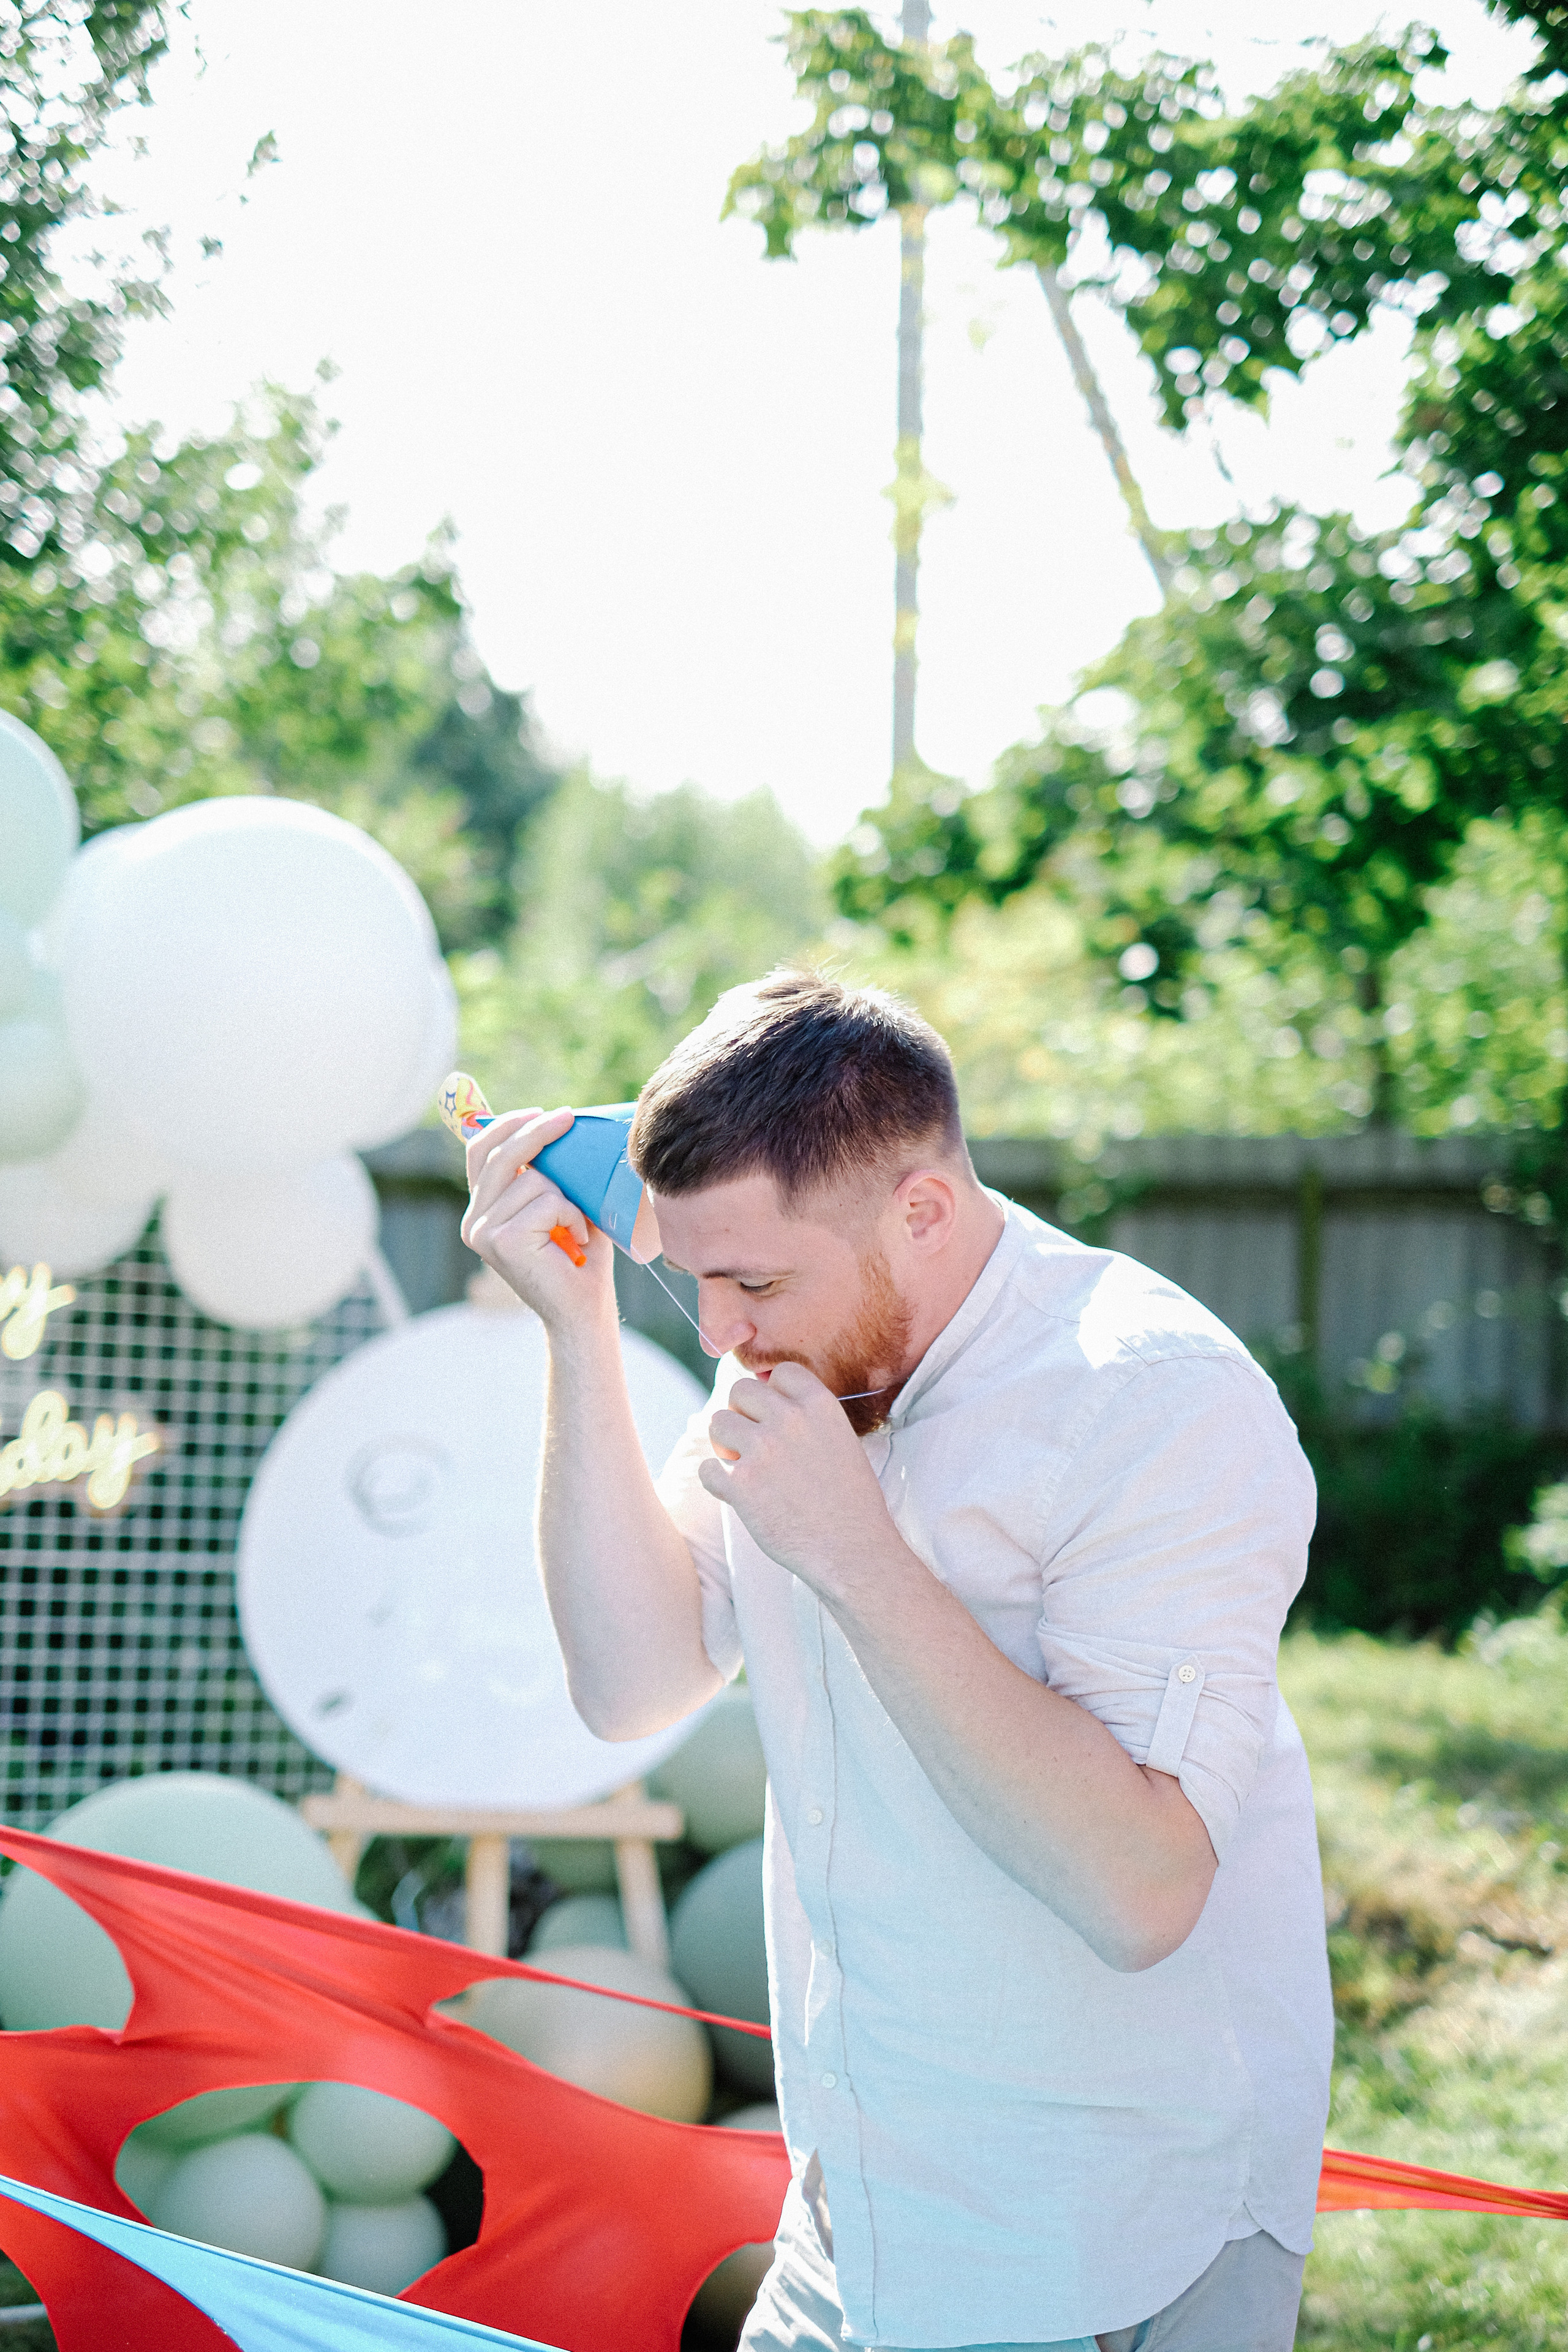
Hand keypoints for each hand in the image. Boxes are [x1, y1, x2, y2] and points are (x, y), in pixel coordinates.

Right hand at [460, 1108, 615, 1326]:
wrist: (582, 1313)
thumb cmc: (579, 1259)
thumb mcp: (561, 1205)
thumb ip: (548, 1173)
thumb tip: (557, 1122)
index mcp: (481, 1211)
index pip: (480, 1152)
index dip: (506, 1125)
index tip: (541, 1113)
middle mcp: (474, 1222)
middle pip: (500, 1156)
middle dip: (537, 1132)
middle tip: (567, 1119)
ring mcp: (483, 1232)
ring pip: (532, 1179)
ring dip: (567, 1197)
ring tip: (576, 1225)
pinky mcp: (502, 1241)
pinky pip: (546, 1200)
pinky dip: (571, 1215)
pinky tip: (575, 1241)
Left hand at [697, 1362, 901, 1598]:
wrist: (852, 1551)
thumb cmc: (850, 1502)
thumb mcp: (841, 1442)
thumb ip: (808, 1418)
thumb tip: (768, 1399)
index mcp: (820, 1405)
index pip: (780, 1372)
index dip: (772, 1393)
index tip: (774, 1417)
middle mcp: (789, 1420)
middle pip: (739, 1391)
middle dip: (741, 1415)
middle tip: (752, 1444)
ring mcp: (763, 1450)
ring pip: (717, 1424)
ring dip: (725, 1446)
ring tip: (745, 1469)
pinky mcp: (741, 1484)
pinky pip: (707, 1469)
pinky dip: (717, 1482)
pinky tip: (738, 1494)